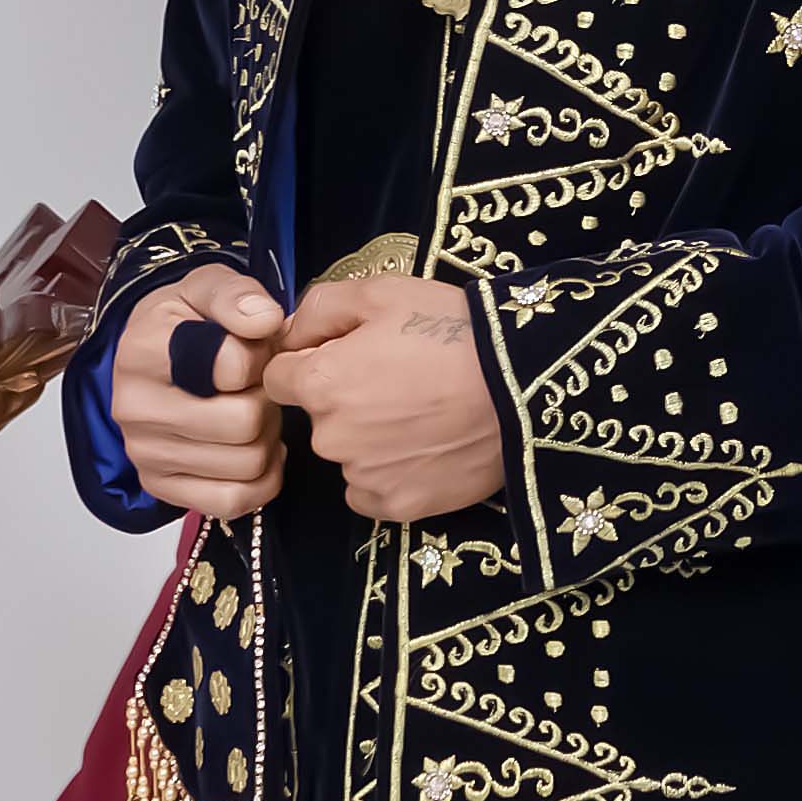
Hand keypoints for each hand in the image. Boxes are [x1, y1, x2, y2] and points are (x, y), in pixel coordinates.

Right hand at [103, 259, 290, 519]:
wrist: (151, 355)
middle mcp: (135, 408)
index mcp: (144, 350)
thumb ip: (237, 295)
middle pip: (245, 422)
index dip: (261, 357)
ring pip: (246, 464)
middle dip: (266, 402)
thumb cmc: (187, 320)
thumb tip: (266, 320)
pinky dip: (259, 480)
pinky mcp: (159, 487)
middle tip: (257, 388)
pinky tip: (253, 449)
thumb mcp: (207, 286)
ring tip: (251, 413)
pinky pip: (233, 501)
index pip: (235, 366)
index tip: (251, 349)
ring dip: (266, 439)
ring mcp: (144, 453)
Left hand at [278, 275, 507, 520]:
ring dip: (369, 439)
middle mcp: (330, 438)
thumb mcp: (383, 293)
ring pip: (347, 455)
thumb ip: (319, 307)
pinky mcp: (398, 507)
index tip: (346, 357)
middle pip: (317, 419)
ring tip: (423, 414)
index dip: (308, 363)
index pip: (278, 378)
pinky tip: (424, 450)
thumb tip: (289, 334)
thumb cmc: (452, 330)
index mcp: (320, 383)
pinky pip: (372, 491)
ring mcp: (363, 477)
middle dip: (344, 401)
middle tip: (399, 382)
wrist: (524, 385)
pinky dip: (389, 475)